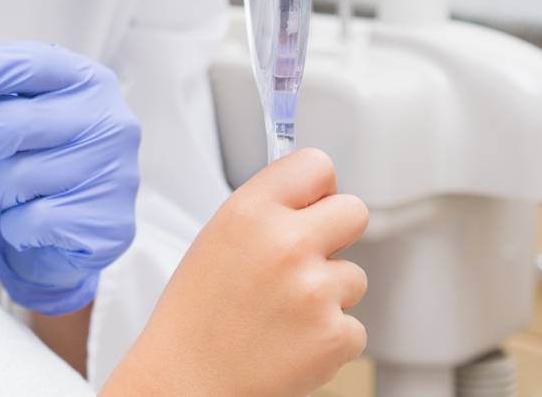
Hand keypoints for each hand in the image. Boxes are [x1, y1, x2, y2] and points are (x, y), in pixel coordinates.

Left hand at [0, 41, 140, 313]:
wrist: (73, 236)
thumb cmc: (33, 164)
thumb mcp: (6, 121)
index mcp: (83, 80)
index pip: (27, 65)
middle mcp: (106, 119)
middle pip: (12, 123)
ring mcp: (114, 171)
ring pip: (18, 177)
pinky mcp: (108, 221)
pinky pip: (33, 221)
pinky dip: (12, 226)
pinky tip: (22, 224)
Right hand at [104, 148, 367, 396]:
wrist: (187, 378)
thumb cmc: (197, 313)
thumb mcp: (217, 239)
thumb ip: (265, 212)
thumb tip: (311, 198)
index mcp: (250, 211)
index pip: (315, 165)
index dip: (317, 188)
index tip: (312, 204)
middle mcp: (286, 242)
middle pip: (353, 211)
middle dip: (337, 235)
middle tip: (308, 259)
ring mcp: (315, 290)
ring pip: (354, 276)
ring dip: (329, 294)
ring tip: (285, 313)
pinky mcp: (335, 335)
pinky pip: (354, 326)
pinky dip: (330, 337)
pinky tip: (292, 341)